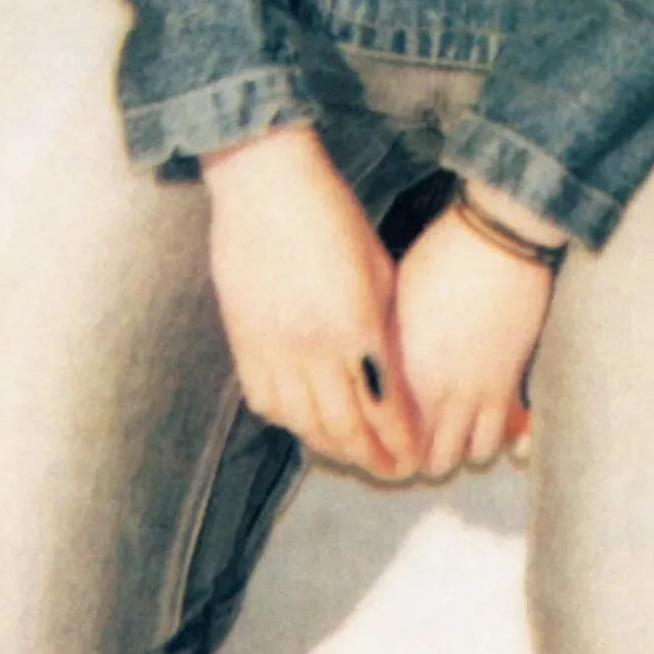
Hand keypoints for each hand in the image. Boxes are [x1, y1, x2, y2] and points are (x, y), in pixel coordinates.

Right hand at [200, 126, 420, 478]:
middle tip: (387, 471)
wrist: (265, 183)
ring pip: (302, 423)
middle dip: (369, 457)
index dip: (399, 441)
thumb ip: (385, 324)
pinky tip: (303, 423)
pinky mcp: (241, 341)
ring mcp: (271, 347)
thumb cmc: (332, 215)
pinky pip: (264, 400)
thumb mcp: (377, 269)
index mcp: (355, 327)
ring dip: (330, 446)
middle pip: (343, 427)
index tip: (412, 460)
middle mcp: (312, 347)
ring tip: (350, 455)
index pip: (383, 406)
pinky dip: (288, 420)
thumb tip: (394, 371)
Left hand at [393, 195, 556, 479]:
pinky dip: (485, 442)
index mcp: (394, 367)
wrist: (497, 243)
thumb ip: (387, 348)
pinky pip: (492, 441)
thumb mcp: (395, 301)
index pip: (381, 434)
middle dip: (416, 459)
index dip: (383, 447)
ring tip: (448, 438)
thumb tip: (381, 373)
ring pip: (457, 458)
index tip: (386, 445)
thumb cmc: (441, 257)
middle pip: (419, 457)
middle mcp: (427, 390)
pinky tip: (479, 425)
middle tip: (417, 448)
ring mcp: (468, 393)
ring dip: (451, 452)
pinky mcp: (505, 388)